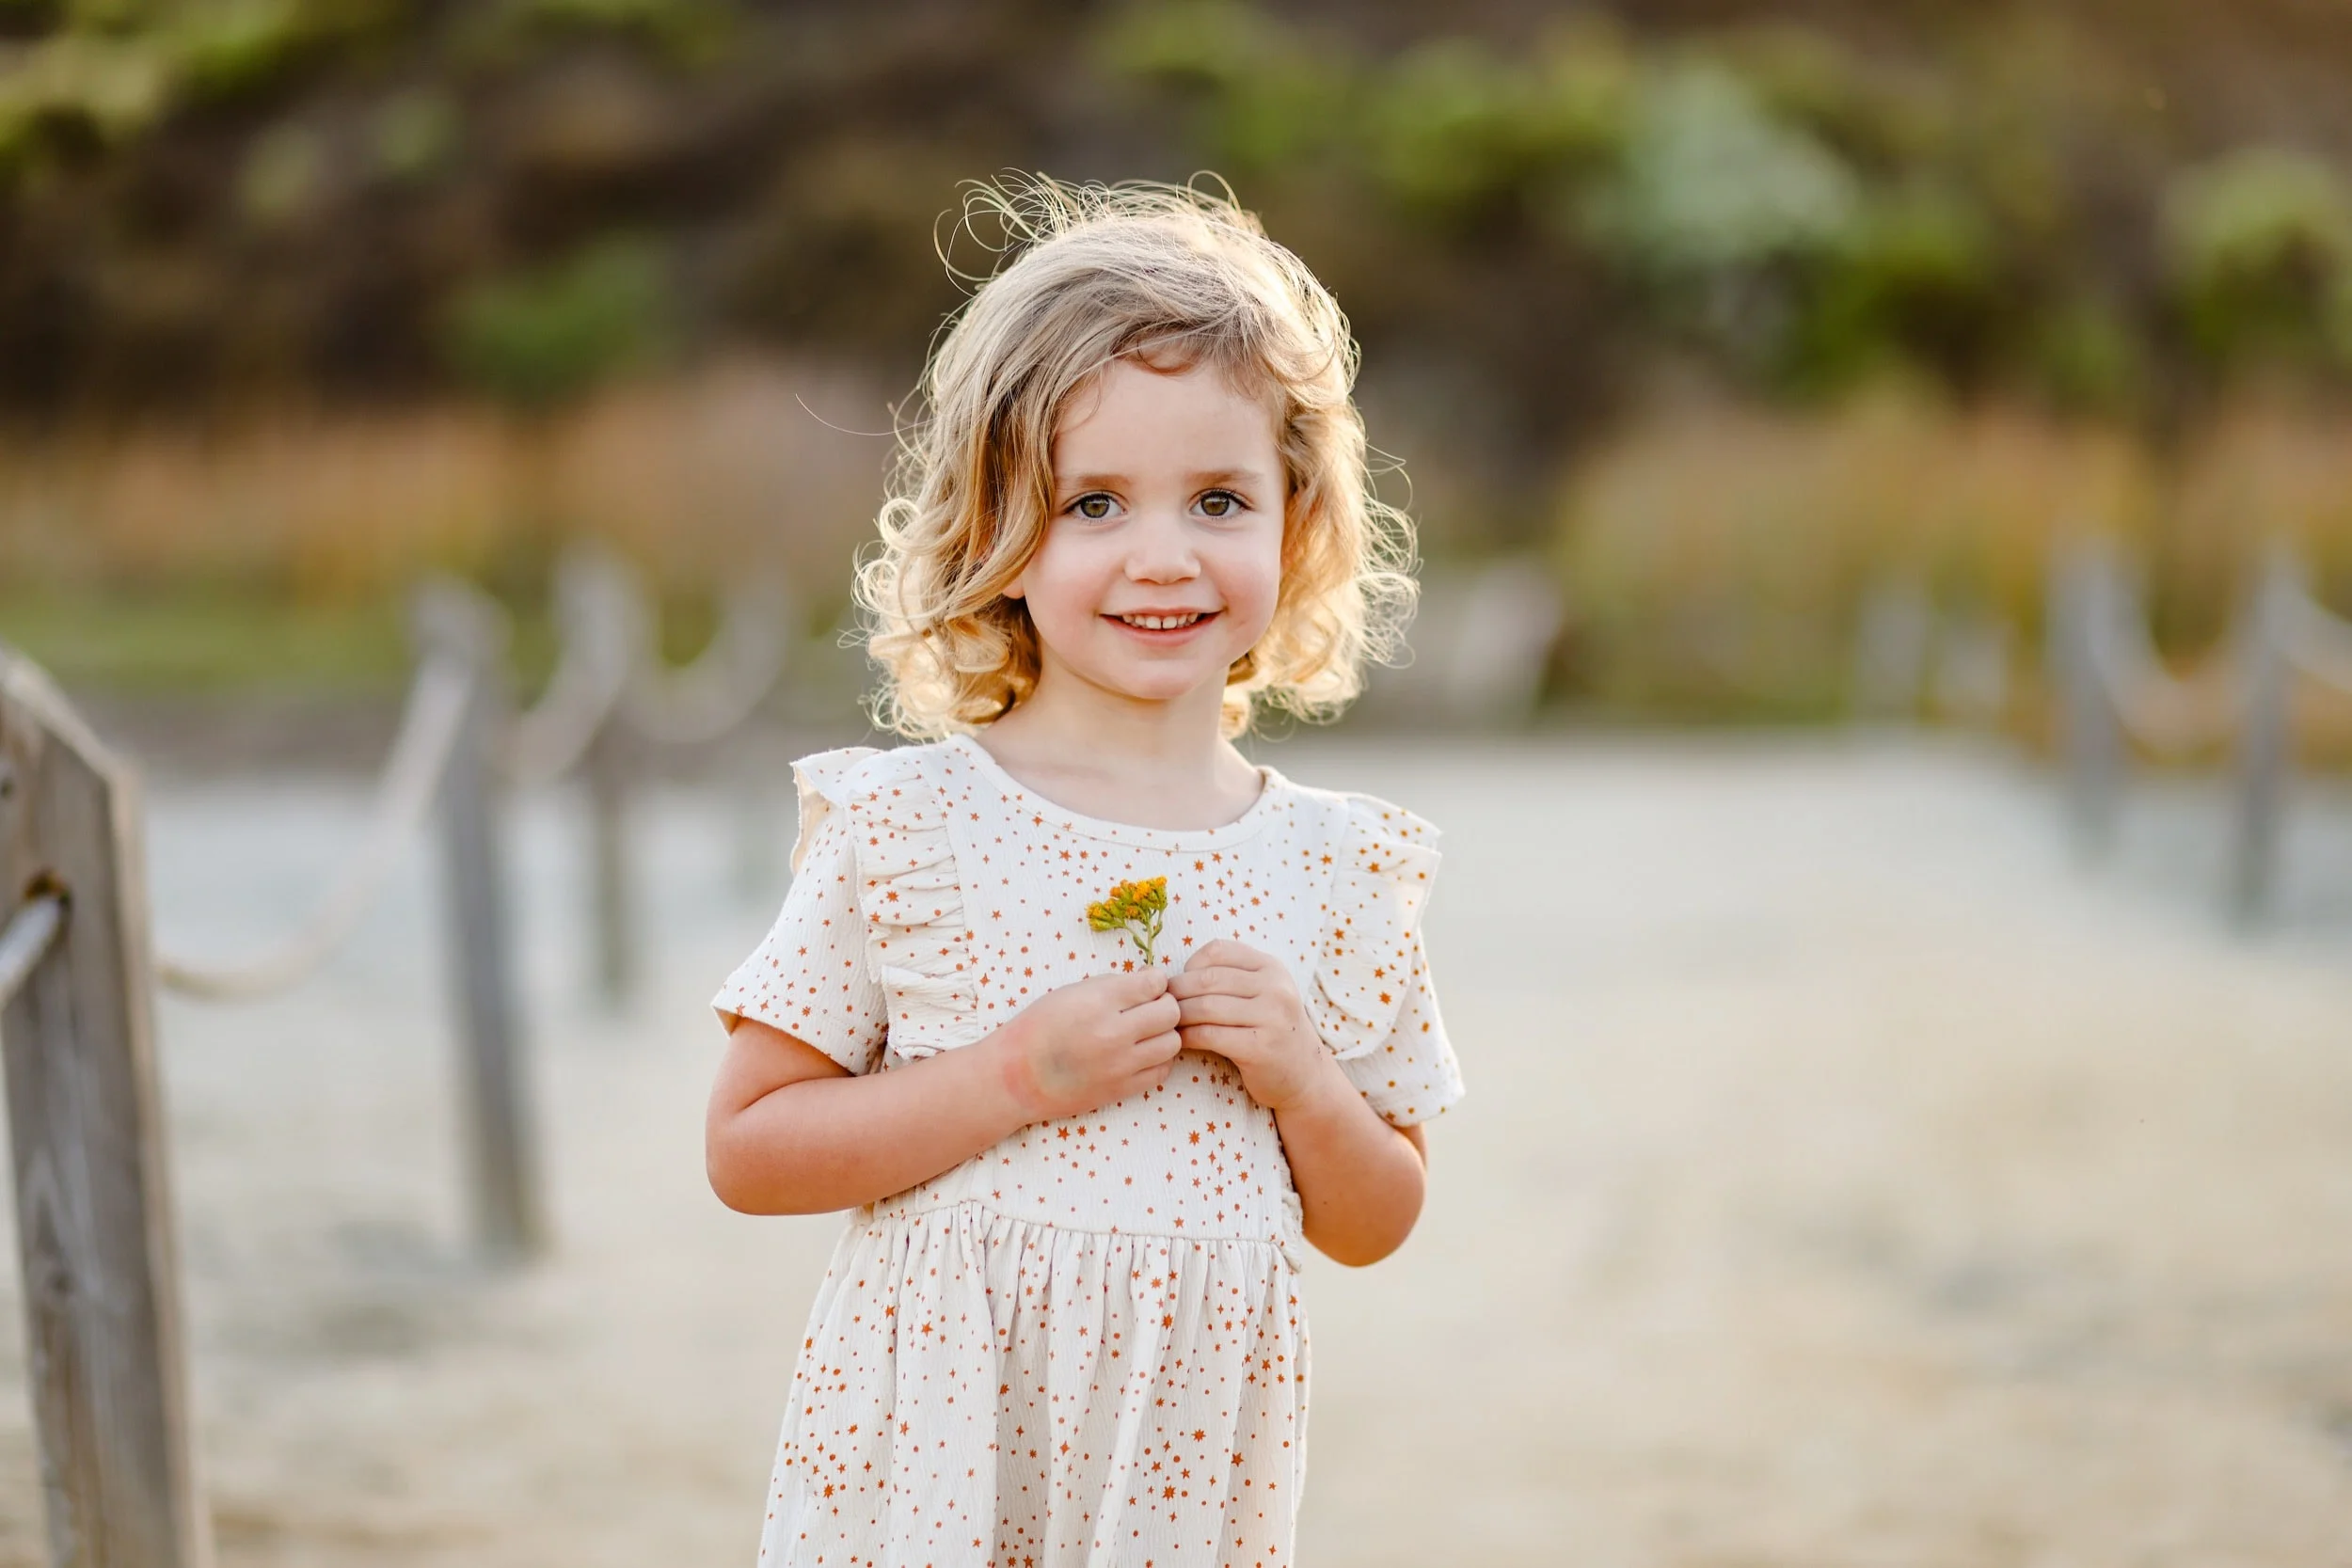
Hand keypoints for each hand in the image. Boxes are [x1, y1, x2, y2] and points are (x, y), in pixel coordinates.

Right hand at [988, 968, 1182, 1122]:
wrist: (1017, 1076)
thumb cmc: (1040, 1027)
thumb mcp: (1071, 992)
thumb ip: (1114, 984)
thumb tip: (1152, 980)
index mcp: (1098, 1002)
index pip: (1154, 982)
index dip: (1154, 980)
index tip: (1145, 985)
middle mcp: (1113, 1033)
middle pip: (1170, 1012)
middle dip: (1164, 1004)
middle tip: (1149, 1007)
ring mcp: (1120, 1065)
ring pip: (1172, 1042)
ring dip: (1164, 1033)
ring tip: (1145, 1032)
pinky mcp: (1122, 1089)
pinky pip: (1162, 1070)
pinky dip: (1157, 1059)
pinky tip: (1140, 1053)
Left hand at [1166, 940, 1329, 1112]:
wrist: (1304, 1076)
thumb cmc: (1270, 1030)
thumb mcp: (1262, 994)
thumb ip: (1229, 978)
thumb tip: (1165, 973)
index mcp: (1272, 967)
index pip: (1219, 951)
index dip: (1190, 965)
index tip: (1181, 985)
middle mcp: (1275, 988)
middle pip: (1208, 979)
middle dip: (1177, 992)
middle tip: (1160, 1007)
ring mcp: (1272, 1018)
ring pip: (1206, 1007)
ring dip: (1179, 1016)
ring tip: (1166, 1024)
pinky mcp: (1261, 1048)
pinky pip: (1210, 1035)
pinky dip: (1188, 1037)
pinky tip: (1179, 1041)